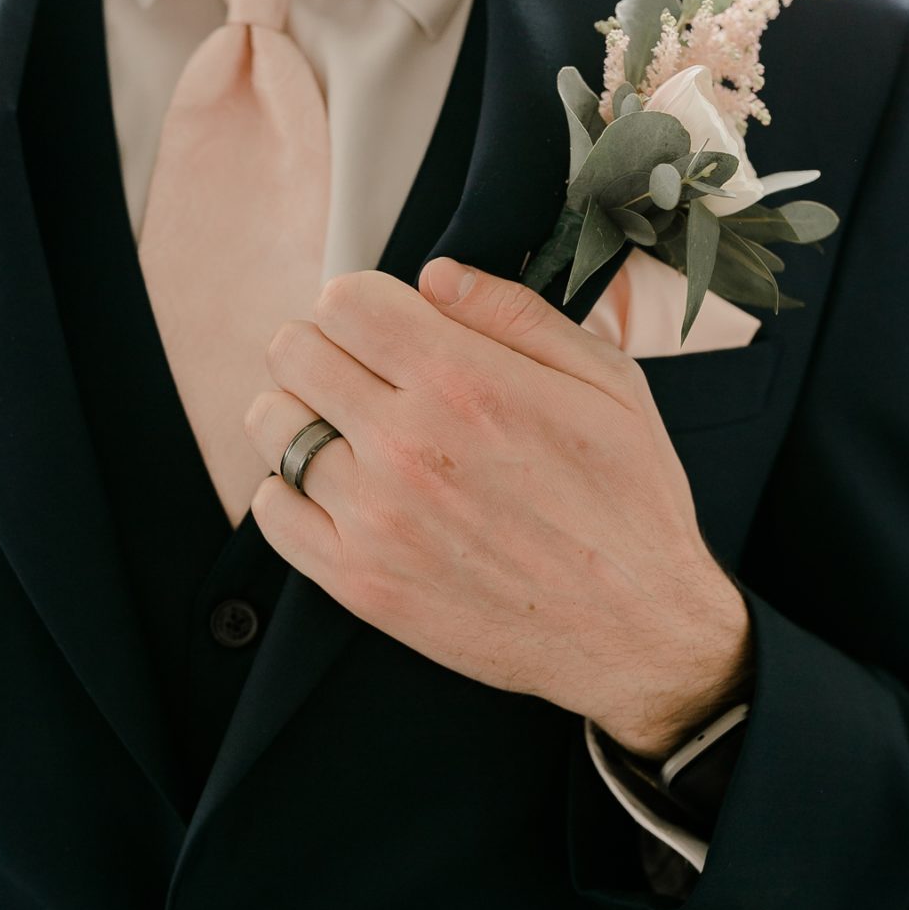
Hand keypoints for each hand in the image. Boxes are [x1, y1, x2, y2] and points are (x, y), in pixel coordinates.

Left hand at [244, 257, 753, 759]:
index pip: (343, 301)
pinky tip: (336, 491)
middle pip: (294, 353)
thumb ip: (515, 314)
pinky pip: (271, 510)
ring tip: (348, 433)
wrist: (637, 632)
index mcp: (465, 382)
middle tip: (362, 377)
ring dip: (302, 416)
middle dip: (324, 350)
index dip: (362, 304)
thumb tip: (434, 277)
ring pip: (273, 426)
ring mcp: (376, 518)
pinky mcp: (360, 582)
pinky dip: (290, 491)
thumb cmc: (630, 503)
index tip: (385, 330)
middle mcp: (407, 445)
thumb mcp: (608, 383)